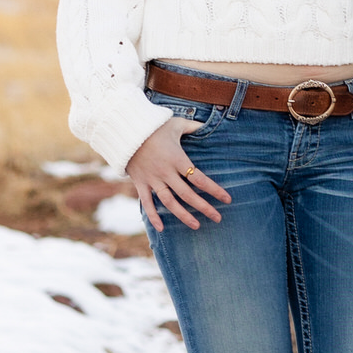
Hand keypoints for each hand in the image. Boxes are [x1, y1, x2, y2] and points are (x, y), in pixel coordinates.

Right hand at [127, 120, 231, 234]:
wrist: (125, 131)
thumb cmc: (154, 126)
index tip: (227, 199)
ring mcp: (152, 179)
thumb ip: (194, 126)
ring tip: (196, 226)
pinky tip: (162, 228)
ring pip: (169, 202)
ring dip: (183, 215)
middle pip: (187, 194)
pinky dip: (153, 216)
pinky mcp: (140, 183)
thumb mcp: (176, 124)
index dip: (214, 190)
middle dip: (204, 207)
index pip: (199, 179)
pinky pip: (147, 203)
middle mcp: (166, 172)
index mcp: (177, 159)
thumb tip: (209, 124)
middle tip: (218, 218)